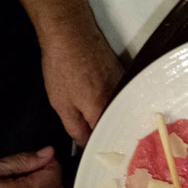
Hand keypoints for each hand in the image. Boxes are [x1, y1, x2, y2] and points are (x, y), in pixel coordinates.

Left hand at [40, 24, 123, 146]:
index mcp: (102, 112)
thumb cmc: (62, 68)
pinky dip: (117, 109)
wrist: (71, 32)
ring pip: (122, 115)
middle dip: (109, 137)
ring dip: (114, 122)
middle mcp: (120, 104)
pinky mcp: (127, 80)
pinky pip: (124, 102)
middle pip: (118, 129)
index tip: (93, 155)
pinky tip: (108, 108)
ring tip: (103, 126)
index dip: (99, 149)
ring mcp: (125, 90)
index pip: (106, 140)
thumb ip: (75, 129)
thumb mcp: (61, 104)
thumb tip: (86, 145)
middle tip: (98, 144)